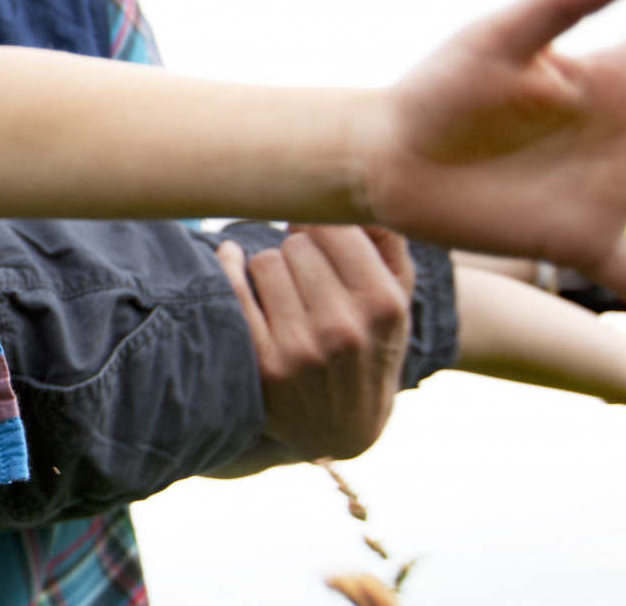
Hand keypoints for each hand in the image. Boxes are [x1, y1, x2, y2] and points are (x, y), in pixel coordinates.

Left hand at [217, 225, 412, 461]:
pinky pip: (234, 288)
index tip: (322, 238)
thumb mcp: (396, 301)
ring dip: (271, 269)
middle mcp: (344, 327)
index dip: (324, 229)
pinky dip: (229, 266)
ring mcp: (301, 348)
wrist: (342, 429)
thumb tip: (353, 197)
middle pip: (296, 243)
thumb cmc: (370, 347)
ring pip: (264, 261)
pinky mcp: (263, 362)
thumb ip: (385, 242)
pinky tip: (232, 260)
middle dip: (299, 252)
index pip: (334, 227)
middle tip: (307, 273)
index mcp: (384, 305)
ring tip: (288, 291)